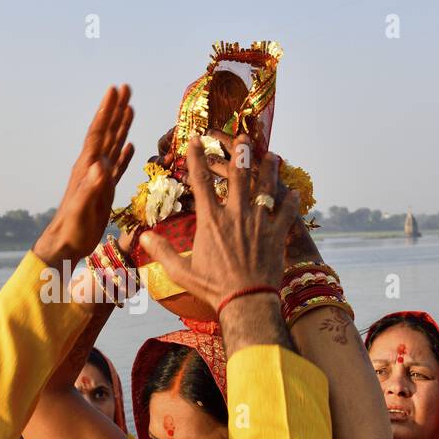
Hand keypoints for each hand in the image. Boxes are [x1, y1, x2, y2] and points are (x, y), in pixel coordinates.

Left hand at [34, 86, 134, 266]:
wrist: (65, 243)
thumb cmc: (72, 228)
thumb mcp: (82, 208)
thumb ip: (92, 186)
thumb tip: (102, 164)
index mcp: (87, 167)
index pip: (98, 132)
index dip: (107, 111)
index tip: (115, 89)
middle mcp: (93, 167)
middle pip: (106, 132)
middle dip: (116, 110)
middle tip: (126, 87)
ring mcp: (98, 177)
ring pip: (113, 145)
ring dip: (121, 126)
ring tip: (130, 107)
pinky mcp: (104, 190)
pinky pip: (117, 166)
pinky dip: (124, 153)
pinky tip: (130, 145)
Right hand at [139, 134, 297, 313]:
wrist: (246, 302)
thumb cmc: (212, 288)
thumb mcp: (180, 272)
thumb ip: (162, 251)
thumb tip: (143, 236)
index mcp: (211, 220)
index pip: (201, 181)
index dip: (197, 157)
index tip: (196, 139)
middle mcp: (236, 215)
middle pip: (239, 175)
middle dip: (240, 152)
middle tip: (242, 136)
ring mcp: (259, 223)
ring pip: (266, 187)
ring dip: (269, 169)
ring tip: (273, 156)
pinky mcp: (277, 235)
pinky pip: (287, 212)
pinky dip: (291, 201)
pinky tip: (294, 192)